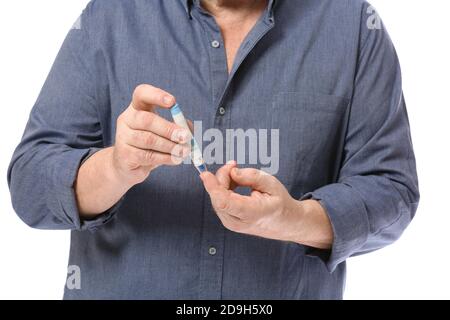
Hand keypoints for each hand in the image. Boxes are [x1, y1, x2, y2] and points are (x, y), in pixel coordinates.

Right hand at [112, 84, 190, 186]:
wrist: (129, 165)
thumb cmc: (152, 144)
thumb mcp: (164, 132)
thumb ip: (178, 127)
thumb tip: (189, 130)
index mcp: (137, 107)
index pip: (141, 94)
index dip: (156, 95)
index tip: (173, 102)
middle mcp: (127, 119)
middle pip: (146, 120)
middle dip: (168, 129)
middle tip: (185, 136)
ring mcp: (123, 137)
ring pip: (148, 139)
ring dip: (170, 146)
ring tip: (184, 151)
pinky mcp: (125, 155)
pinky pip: (147, 156)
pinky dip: (165, 158)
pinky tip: (176, 159)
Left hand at [200, 162, 333, 248]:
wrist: (285, 223)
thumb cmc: (279, 202)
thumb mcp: (271, 183)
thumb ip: (252, 176)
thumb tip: (232, 172)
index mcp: (251, 213)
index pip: (224, 202)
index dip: (212, 187)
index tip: (205, 174)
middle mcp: (238, 222)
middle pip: (218, 197)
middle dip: (221, 177)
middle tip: (233, 164)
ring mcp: (231, 223)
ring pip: (216, 199)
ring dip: (222, 182)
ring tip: (237, 174)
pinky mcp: (228, 220)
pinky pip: (219, 201)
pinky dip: (223, 188)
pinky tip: (234, 182)